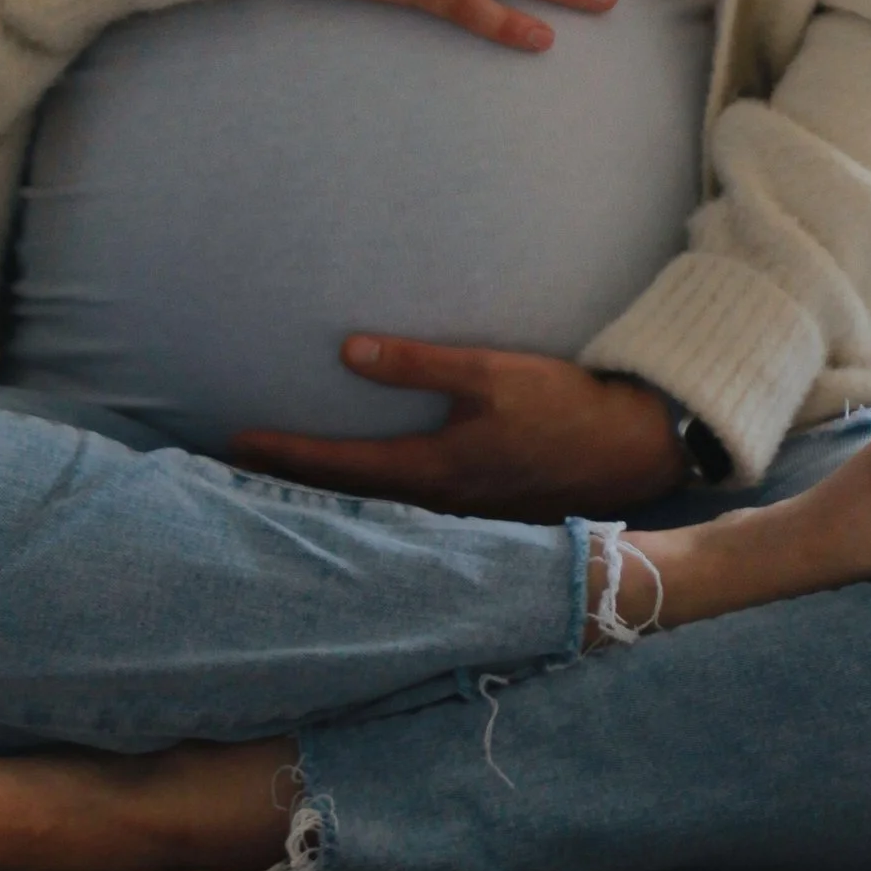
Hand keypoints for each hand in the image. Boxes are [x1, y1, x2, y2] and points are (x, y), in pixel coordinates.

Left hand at [230, 337, 689, 521]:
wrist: (630, 451)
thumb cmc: (563, 407)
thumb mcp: (490, 373)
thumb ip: (418, 363)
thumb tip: (349, 350)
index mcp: (432, 470)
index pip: (340, 466)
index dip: (287, 454)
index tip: (239, 444)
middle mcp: (438, 506)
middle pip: (349, 501)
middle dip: (295, 486)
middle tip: (242, 475)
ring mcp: (461, 519)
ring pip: (378, 514)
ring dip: (332, 499)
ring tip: (289, 486)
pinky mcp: (483, 517)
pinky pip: (409, 518)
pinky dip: (373, 507)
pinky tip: (365, 499)